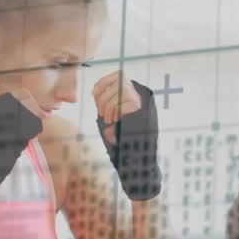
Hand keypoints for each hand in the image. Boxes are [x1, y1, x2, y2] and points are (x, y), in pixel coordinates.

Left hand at [91, 71, 161, 200]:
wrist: (139, 162)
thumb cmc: (125, 143)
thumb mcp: (114, 121)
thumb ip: (109, 105)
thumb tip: (97, 92)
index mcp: (135, 98)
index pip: (119, 76)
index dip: (104, 81)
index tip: (93, 93)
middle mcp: (142, 99)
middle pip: (120, 80)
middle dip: (105, 95)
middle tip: (102, 113)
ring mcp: (144, 105)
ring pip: (122, 90)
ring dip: (109, 104)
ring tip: (108, 120)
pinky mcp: (144, 113)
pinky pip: (125, 103)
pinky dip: (115, 111)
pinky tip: (114, 123)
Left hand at [92, 71, 145, 138]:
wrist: (138, 108)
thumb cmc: (122, 99)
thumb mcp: (111, 91)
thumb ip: (101, 90)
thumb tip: (94, 92)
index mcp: (118, 75)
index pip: (102, 83)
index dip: (96, 94)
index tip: (96, 101)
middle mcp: (125, 82)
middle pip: (104, 97)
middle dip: (101, 108)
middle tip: (101, 114)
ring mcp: (130, 92)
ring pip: (110, 105)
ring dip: (107, 114)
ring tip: (108, 118)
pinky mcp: (134, 103)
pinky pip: (118, 110)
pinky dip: (115, 115)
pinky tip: (117, 117)